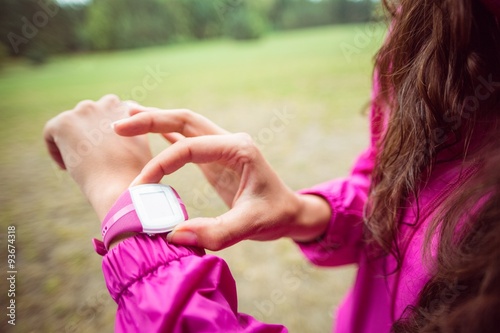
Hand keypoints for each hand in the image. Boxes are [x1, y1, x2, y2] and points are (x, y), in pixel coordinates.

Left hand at [43, 95, 151, 220]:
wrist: (121, 188)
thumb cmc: (134, 178)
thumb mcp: (140, 150)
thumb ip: (129, 136)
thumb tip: (110, 141)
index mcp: (130, 109)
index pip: (114, 111)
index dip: (108, 132)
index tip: (106, 152)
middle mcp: (109, 103)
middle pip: (90, 115)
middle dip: (89, 133)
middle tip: (91, 159)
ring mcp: (86, 110)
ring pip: (71, 124)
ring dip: (73, 141)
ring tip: (80, 165)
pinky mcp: (65, 122)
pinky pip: (51, 133)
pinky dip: (56, 150)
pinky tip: (68, 168)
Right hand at [113, 106, 330, 249]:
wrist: (290, 213)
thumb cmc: (275, 216)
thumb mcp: (251, 225)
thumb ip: (217, 231)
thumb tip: (174, 235)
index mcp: (239, 148)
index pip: (189, 147)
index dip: (161, 165)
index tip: (140, 188)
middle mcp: (229, 141)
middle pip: (184, 119)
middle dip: (150, 120)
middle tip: (118, 126)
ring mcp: (222, 147)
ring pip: (184, 124)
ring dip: (156, 120)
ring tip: (127, 115)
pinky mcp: (216, 158)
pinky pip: (187, 139)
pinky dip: (166, 134)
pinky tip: (151, 131)